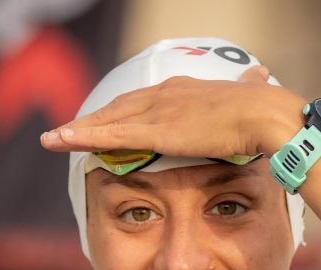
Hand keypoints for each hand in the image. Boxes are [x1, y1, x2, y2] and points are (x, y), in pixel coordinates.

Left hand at [39, 65, 304, 158]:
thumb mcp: (252, 96)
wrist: (266, 116)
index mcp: (186, 90)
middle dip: (93, 119)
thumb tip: (259, 77)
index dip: (122, 111)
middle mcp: (166, 94)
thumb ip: (247, 91)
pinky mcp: (155, 130)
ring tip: (53, 139)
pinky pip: (110, 135)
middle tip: (68, 131)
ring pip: (108, 120)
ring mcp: (158, 111)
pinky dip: (83, 137)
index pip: (144, 101)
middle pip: (119, 108)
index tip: (107, 120)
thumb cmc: (265, 112)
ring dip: (78, 130)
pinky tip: (62, 140)